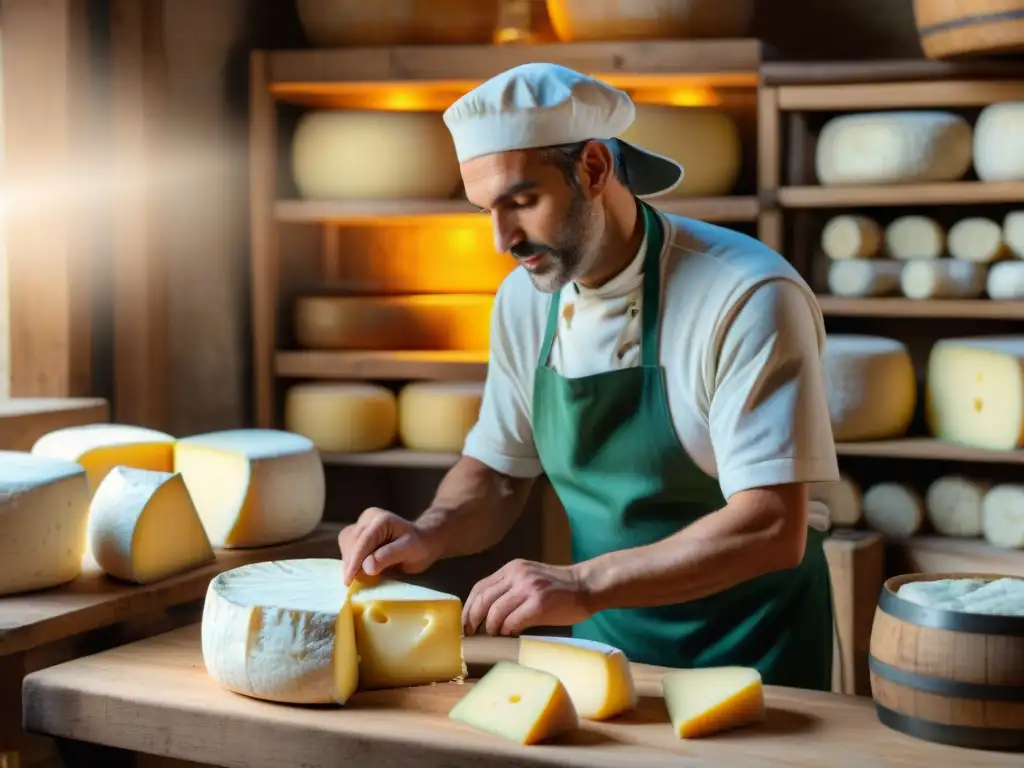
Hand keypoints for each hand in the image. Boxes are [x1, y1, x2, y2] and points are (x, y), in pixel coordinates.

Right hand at [337, 507, 442, 585]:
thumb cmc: (419, 547)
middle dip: (351, 563)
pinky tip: (357, 570)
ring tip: (357, 577)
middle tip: (353, 583)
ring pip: (346, 542)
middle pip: (351, 541)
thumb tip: (367, 567)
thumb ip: (389, 556)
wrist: (423, 540)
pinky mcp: (358, 531)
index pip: (363, 541)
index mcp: (382, 520)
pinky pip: (347, 545)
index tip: (348, 580)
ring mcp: (362, 523)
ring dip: (348, 561)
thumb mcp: (409, 552)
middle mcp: (369, 517)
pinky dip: (349, 559)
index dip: (354, 562)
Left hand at [462, 559, 592, 636]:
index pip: (480, 587)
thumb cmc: (558, 588)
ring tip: (494, 635)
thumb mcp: (529, 580)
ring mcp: (529, 588)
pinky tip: (511, 634)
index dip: (469, 607)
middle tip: (473, 634)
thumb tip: (487, 615)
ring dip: (491, 627)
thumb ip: (510, 590)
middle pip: (484, 599)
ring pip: (495, 611)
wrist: (586, 586)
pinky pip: (513, 621)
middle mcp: (517, 575)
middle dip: (474, 620)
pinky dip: (507, 630)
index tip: (466, 623)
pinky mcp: (539, 603)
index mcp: (512, 568)